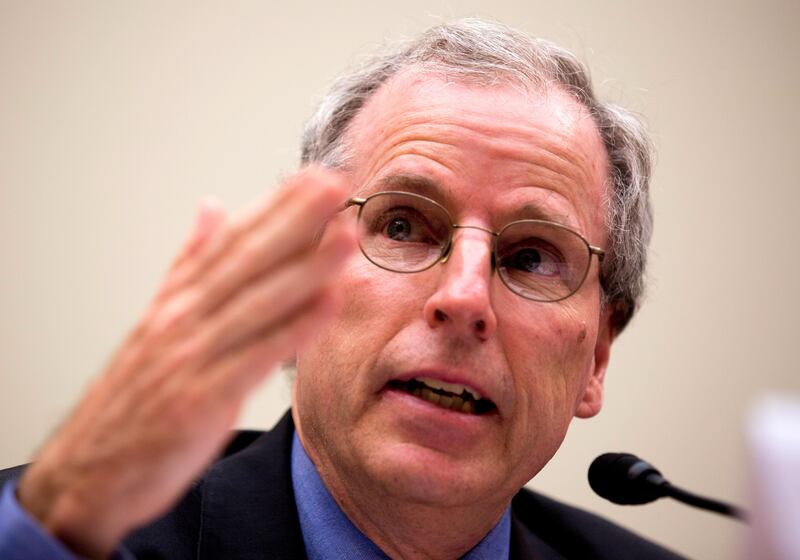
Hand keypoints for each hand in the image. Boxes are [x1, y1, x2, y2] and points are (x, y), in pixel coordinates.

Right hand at [16, 166, 355, 558]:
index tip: (314, 178)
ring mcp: (191, 357)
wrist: (91, 469)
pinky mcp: (199, 400)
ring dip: (304, 268)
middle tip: (335, 185)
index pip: (232, 241)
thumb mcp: (160, 320)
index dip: (274, 206)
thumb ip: (191, 263)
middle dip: (294, 220)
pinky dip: (292, 331)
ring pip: (256, 302)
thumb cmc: (136, 395)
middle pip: (246, 261)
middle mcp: (184, 319)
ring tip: (345, 236)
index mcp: (179, 299)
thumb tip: (212, 207)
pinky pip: (254, 358)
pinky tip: (328, 305)